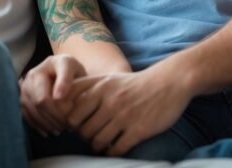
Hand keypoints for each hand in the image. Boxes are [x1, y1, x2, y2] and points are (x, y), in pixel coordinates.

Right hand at [20, 54, 86, 135]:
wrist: (63, 75)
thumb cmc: (75, 76)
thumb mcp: (80, 74)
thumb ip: (70, 82)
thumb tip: (57, 97)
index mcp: (54, 62)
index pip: (58, 78)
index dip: (61, 97)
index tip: (70, 109)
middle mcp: (35, 72)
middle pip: (41, 100)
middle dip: (56, 116)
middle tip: (70, 126)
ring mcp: (25, 85)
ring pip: (33, 109)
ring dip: (48, 123)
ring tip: (62, 128)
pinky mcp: (22, 97)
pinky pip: (26, 114)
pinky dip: (38, 125)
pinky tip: (50, 130)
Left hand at [66, 68, 193, 155]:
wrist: (168, 83)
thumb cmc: (134, 83)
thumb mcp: (108, 79)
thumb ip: (86, 88)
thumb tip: (63, 102)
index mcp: (99, 88)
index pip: (71, 112)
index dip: (71, 123)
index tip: (77, 125)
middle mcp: (109, 101)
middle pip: (83, 130)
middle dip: (84, 136)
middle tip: (90, 136)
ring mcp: (124, 116)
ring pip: (98, 141)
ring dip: (97, 146)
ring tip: (101, 143)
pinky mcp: (138, 130)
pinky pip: (117, 149)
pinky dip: (112, 152)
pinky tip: (115, 147)